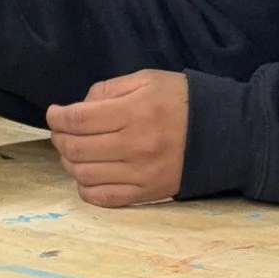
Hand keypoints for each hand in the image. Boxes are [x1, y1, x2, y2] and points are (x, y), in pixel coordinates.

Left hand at [46, 70, 188, 207]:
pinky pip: (104, 198)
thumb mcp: (147, 80)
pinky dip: (86, 188)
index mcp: (135, 112)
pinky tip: (86, 175)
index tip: (54, 114)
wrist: (225, 134)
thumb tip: (80, 107)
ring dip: (69, 162)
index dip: (57, 117)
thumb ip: (109, 89)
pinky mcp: (148, 193)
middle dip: (60, 138)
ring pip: (85, 175)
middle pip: (77, 148)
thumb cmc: (183, 101)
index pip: (79, 119)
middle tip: (61, 132)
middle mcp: (135, 145)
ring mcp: (141, 173)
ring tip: (72, 151)